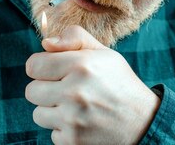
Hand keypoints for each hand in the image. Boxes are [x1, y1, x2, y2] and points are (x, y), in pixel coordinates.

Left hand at [25, 25, 160, 143]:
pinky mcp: (72, 141)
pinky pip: (52, 133)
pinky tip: (83, 122)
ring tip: (75, 107)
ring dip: (52, 111)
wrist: (143, 122)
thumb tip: (45, 42)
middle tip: (66, 90)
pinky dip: (64, 129)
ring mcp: (72, 119)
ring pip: (38, 114)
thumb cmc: (119, 83)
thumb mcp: (103, 53)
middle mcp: (74, 92)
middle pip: (31, 91)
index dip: (41, 67)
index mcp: (81, 65)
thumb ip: (74, 39)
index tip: (52, 70)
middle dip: (45, 89)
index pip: (33, 65)